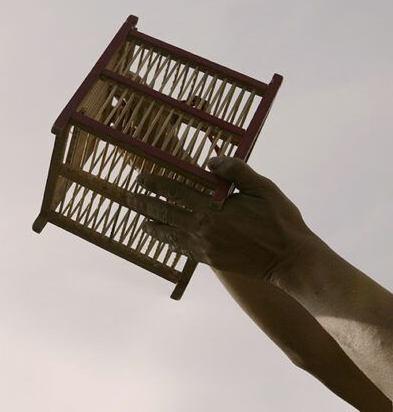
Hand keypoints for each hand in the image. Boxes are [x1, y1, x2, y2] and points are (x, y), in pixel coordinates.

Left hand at [126, 156, 319, 283]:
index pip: (174, 191)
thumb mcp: (262, 187)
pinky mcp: (210, 261)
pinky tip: (164, 238)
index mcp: (212, 208)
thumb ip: (235, 170)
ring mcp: (205, 248)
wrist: (291, 260)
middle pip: (164, 213)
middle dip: (144, 204)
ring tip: (140, 220)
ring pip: (169, 235)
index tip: (140, 177)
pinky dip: (170, 242)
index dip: (154, 183)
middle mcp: (203, 229)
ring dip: (153, 225)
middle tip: (129, 196)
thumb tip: (210, 160)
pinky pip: (182, 250)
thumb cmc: (280, 220)